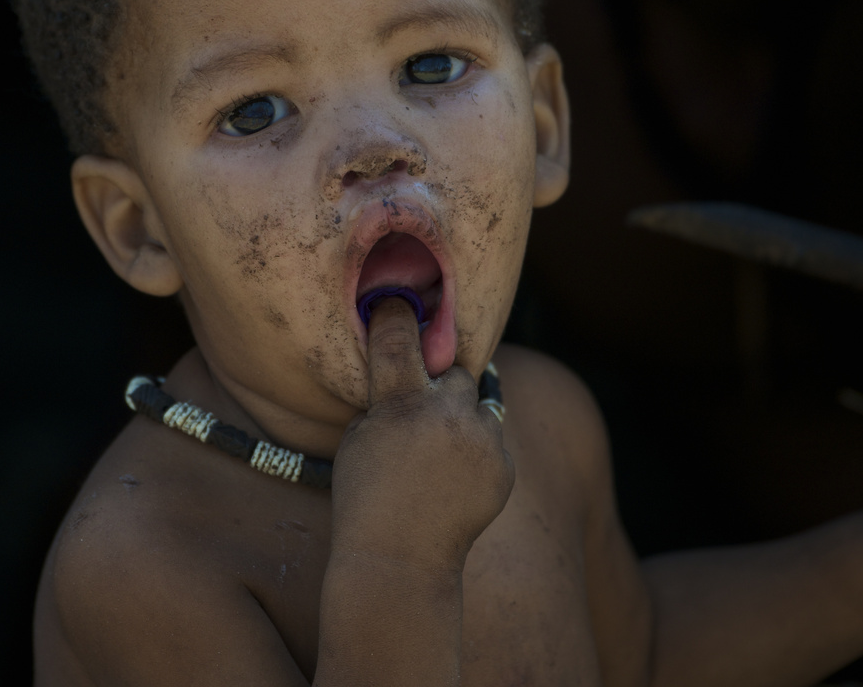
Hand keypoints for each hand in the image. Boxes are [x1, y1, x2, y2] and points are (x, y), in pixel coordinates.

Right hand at [328, 298, 514, 576]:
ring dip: (462, 414)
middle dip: (441, 380)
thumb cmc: (365, 496)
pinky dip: (476, 447)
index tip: (395, 301)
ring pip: (480, 401)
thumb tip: (415, 365)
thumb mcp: (359, 436)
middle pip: (455, 369)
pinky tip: (453, 475)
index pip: (399, 335)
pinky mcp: (504, 465)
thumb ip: (389, 397)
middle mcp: (447, 414)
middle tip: (426, 402)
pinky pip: (492, 437)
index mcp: (401, 403)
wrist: (400, 560)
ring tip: (441, 446)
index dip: (396, 313)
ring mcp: (481, 440)